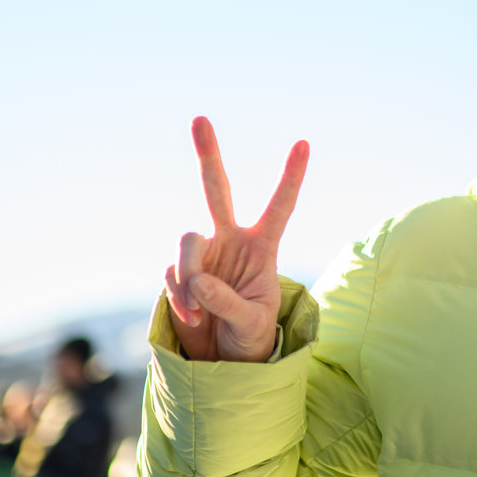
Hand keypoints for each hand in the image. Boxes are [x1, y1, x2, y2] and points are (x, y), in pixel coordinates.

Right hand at [164, 116, 308, 362]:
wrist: (224, 358)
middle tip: (200, 118)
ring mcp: (202, 253)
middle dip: (209, 155)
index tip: (304, 142)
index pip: (280, 206)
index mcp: (263, 246)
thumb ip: (228, 302)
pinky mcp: (178, 272)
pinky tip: (192, 318)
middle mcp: (231, 240)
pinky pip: (172, 274)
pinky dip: (180, 297)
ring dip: (190, 276)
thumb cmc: (251, 336)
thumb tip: (198, 281)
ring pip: (188, 242)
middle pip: (217, 190)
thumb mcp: (252, 324)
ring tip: (200, 310)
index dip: (291, 177)